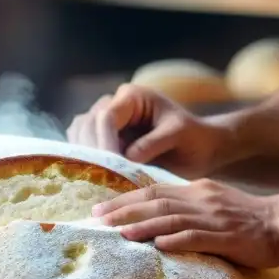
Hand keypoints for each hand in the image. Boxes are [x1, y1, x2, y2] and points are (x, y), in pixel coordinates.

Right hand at [66, 84, 225, 178]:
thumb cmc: (193, 137)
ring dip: (86, 158)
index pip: (107, 116)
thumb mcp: (179, 135)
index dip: (105, 142)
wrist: (199, 148)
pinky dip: (86, 164)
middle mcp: (113, 105)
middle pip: (87, 126)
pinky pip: (84, 149)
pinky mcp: (102, 141)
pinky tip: (96, 180)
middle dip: (94, 152)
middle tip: (102, 179)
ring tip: (99, 180)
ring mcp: (104, 123)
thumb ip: (153, 143)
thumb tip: (127, 158)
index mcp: (131, 97)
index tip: (113, 166)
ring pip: (80, 137)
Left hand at [92, 179, 278, 267]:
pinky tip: (157, 247)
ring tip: (118, 232)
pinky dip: (175, 241)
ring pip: (171, 218)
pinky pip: (197, 237)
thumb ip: (189, 209)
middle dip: (123, 209)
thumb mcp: (215, 205)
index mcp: (197, 191)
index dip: (125, 199)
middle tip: (97, 218)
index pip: (154, 191)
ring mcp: (214, 218)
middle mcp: (202, 200)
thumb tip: (158, 221)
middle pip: (155, 202)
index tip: (101, 208)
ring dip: (142, 225)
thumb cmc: (249, 220)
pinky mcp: (227, 237)